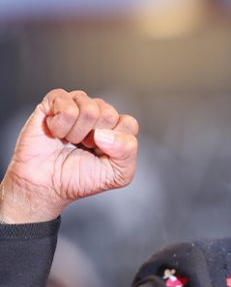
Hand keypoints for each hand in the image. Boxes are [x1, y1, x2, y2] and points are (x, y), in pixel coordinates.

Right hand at [0, 89, 138, 223]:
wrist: (46, 185)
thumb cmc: (81, 178)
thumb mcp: (119, 174)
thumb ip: (127, 151)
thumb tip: (104, 133)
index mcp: (116, 127)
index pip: (129, 123)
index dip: (115, 143)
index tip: (101, 154)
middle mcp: (98, 111)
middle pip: (109, 114)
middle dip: (94, 138)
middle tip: (83, 147)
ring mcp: (76, 104)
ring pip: (90, 109)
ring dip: (76, 133)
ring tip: (69, 140)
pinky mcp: (53, 101)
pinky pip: (67, 107)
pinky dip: (60, 126)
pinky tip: (56, 132)